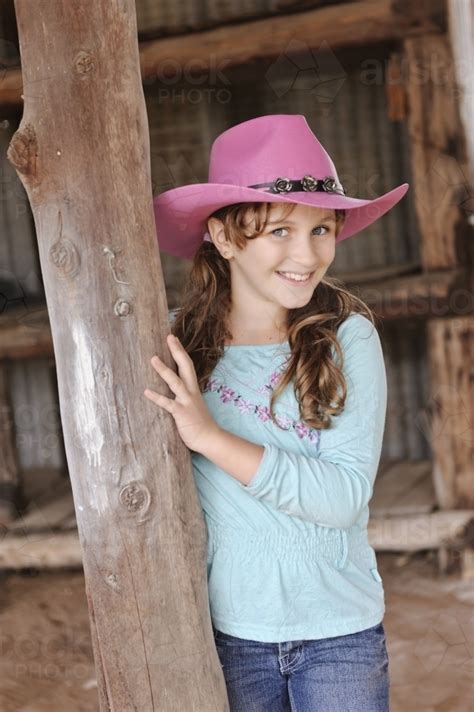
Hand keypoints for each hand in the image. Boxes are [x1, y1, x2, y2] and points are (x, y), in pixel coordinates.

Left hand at [143, 333, 219, 452]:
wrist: (210, 438)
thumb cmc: (200, 423)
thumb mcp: (193, 404)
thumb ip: (184, 395)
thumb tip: (173, 388)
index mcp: (193, 389)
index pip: (187, 365)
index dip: (180, 351)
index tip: (173, 338)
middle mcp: (190, 392)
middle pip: (185, 367)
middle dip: (177, 352)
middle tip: (169, 338)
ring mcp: (186, 402)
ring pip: (175, 382)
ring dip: (164, 370)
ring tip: (153, 359)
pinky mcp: (181, 413)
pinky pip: (168, 404)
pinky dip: (157, 397)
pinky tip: (146, 392)